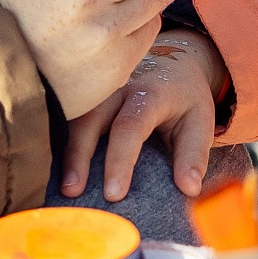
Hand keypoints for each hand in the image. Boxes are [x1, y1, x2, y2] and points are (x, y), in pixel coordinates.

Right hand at [62, 31, 224, 199]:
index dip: (120, 160)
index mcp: (150, 93)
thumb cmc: (185, 100)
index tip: (114, 194)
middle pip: (91, 117)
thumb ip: (194, 155)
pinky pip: (68, 117)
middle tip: (73, 191)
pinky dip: (60, 142)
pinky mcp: (87, 97)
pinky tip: (56, 170)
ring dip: (65, 151)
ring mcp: (98, 91)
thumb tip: (189, 189)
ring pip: (73, 116)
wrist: (173, 64)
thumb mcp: (200, 122)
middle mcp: (118, 88)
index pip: (130, 126)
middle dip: (79, 155)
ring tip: (62, 187)